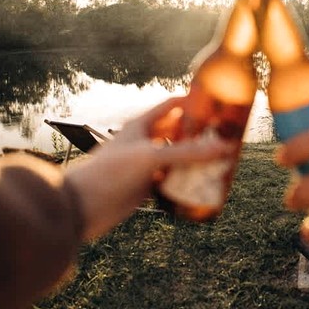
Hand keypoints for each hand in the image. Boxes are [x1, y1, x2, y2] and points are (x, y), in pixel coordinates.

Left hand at [66, 97, 232, 239]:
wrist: (81, 207)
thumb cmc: (110, 173)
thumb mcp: (151, 157)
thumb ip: (187, 153)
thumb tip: (225, 148)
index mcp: (141, 125)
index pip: (172, 105)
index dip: (193, 102)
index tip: (217, 103)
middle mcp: (144, 142)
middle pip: (178, 133)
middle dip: (200, 134)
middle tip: (227, 135)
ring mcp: (145, 165)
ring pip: (176, 158)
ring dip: (195, 160)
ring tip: (222, 160)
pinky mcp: (145, 186)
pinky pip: (171, 180)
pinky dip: (186, 181)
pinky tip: (203, 184)